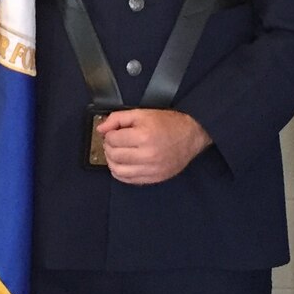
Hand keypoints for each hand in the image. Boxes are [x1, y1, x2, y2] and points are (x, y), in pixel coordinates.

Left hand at [96, 109, 211, 186]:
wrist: (191, 135)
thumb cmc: (169, 123)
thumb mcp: (142, 113)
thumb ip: (118, 118)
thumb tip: (101, 128)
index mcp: (144, 136)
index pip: (112, 139)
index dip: (109, 134)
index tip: (114, 132)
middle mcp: (147, 155)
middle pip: (113, 155)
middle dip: (109, 147)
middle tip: (114, 141)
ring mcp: (151, 169)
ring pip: (118, 170)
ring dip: (112, 161)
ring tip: (117, 153)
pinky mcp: (154, 178)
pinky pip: (129, 180)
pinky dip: (121, 173)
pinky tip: (123, 164)